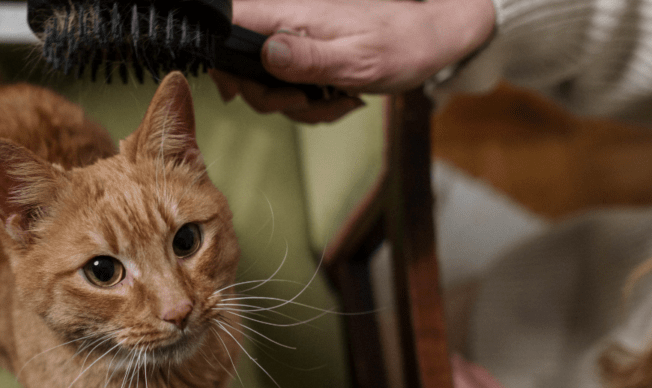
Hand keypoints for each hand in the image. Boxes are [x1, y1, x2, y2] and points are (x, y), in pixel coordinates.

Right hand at [211, 0, 495, 122]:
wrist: (430, 41)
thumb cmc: (401, 45)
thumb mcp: (356, 60)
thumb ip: (308, 58)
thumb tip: (266, 52)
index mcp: (291, 15)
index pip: (229, 23)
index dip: (221, 60)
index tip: (240, 90)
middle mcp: (287, 24)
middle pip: (241, 65)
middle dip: (270, 97)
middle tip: (305, 103)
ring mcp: (296, 42)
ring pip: (268, 83)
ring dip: (299, 107)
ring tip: (336, 101)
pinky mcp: (307, 58)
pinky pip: (291, 89)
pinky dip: (313, 105)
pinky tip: (339, 99)